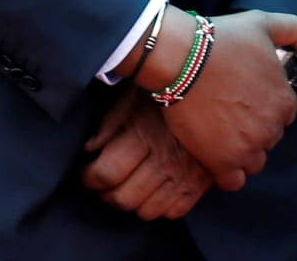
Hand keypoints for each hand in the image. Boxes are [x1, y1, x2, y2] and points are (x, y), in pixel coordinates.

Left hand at [82, 88, 212, 218]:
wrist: (209, 85)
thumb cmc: (166, 90)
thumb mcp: (131, 98)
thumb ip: (108, 125)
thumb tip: (90, 151)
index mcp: (145, 136)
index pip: (106, 174)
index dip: (88, 177)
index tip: (87, 172)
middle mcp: (166, 159)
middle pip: (123, 199)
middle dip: (106, 194)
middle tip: (104, 183)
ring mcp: (186, 173)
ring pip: (147, 211)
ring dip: (133, 203)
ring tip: (129, 186)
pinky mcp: (203, 181)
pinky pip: (175, 212)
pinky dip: (161, 206)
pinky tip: (156, 190)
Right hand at [144, 9, 296, 190]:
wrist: (182, 57)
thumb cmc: (222, 39)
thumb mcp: (263, 23)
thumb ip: (294, 30)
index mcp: (285, 101)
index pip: (284, 115)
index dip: (265, 107)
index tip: (246, 99)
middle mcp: (272, 128)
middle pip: (269, 139)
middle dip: (254, 129)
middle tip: (230, 113)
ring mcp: (247, 147)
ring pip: (254, 162)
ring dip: (242, 152)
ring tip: (221, 134)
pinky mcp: (222, 162)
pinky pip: (233, 182)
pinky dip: (227, 173)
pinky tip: (214, 157)